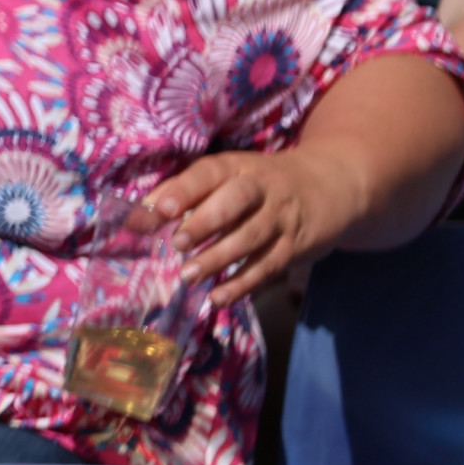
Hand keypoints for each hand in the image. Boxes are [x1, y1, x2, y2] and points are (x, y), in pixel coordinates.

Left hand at [146, 145, 373, 305]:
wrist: (329, 186)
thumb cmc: (258, 182)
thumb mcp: (226, 176)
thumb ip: (182, 193)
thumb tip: (135, 218)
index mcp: (235, 166)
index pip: (208, 174)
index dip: (184, 190)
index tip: (161, 210)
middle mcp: (260, 189)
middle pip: (235, 202)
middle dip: (205, 222)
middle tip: (178, 244)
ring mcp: (280, 218)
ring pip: (251, 238)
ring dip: (219, 258)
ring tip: (188, 276)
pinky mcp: (295, 246)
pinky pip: (268, 266)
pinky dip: (244, 284)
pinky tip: (219, 297)